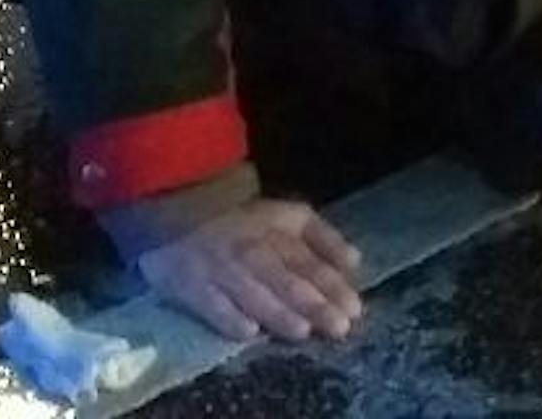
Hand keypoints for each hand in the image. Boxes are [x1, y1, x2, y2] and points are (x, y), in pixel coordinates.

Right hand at [136, 199, 362, 343]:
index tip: (355, 309)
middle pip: (289, 283)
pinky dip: (230, 317)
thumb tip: (355, 262)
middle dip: (315, 305)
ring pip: (256, 295)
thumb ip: (324, 239)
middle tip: (338, 327)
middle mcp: (256, 252)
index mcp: (282, 234)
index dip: (334, 288)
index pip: (312, 265)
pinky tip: (248, 333)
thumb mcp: (292, 217)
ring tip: (302, 331)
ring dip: (278, 313)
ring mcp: (224, 270)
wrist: (187, 208)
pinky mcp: (193, 287)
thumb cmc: (250, 221)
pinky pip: (213, 305)